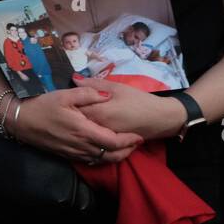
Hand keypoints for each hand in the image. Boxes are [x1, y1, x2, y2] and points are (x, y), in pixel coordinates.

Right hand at [12, 87, 144, 163]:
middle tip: (136, 143)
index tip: (138, 135)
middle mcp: (81, 145)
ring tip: (125, 147)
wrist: (20, 121)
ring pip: (102, 160)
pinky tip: (105, 150)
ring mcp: (74, 152)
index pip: (114, 141)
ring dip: (116, 156)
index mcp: (83, 130)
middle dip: (127, 151)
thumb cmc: (41, 106)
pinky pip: (91, 161)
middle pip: (112, 155)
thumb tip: (106, 95)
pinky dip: (103, 158)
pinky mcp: (67, 155)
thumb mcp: (64, 94)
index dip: (129, 140)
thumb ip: (88, 93)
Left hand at [72, 76, 187, 140]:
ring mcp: (104, 139)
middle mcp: (98, 128)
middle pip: (76, 122)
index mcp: (99, 112)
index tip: (64, 98)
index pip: (74, 109)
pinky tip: (85, 129)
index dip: (67, 103)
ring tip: (75, 119)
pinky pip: (92, 141)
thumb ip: (94, 84)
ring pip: (83, 133)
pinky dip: (86, 135)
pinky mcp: (109, 144)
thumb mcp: (117, 87)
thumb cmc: (139, 100)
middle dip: (70, 115)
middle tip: (67, 108)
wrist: (159, 119)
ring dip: (77, 126)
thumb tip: (74, 78)